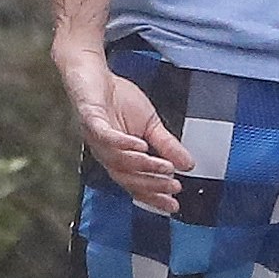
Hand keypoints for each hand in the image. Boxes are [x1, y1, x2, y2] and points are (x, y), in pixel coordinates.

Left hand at [61, 48, 191, 212]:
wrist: (94, 72)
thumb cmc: (118, 98)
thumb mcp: (150, 124)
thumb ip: (166, 145)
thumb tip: (189, 165)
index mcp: (117, 157)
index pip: (135, 183)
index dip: (153, 196)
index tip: (173, 205)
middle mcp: (105, 153)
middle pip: (126, 177)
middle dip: (151, 185)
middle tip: (174, 187)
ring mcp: (96, 137)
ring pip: (118, 160)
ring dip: (143, 165)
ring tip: (165, 168)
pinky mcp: (90, 118)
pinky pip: (105, 136)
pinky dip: (123, 143)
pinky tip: (141, 145)